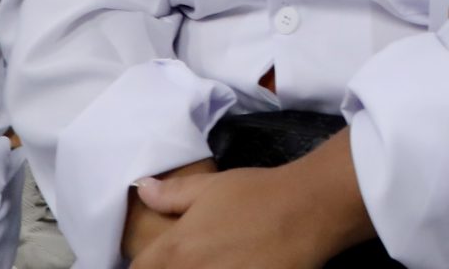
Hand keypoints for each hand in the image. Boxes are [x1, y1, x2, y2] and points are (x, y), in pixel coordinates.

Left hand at [130, 165, 347, 268]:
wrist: (307, 210)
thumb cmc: (257, 193)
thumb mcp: (211, 188)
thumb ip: (172, 194)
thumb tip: (141, 188)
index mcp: (175, 250)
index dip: (146, 265)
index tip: (160, 259)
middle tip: (200, 256)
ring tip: (219, 261)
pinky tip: (242, 266)